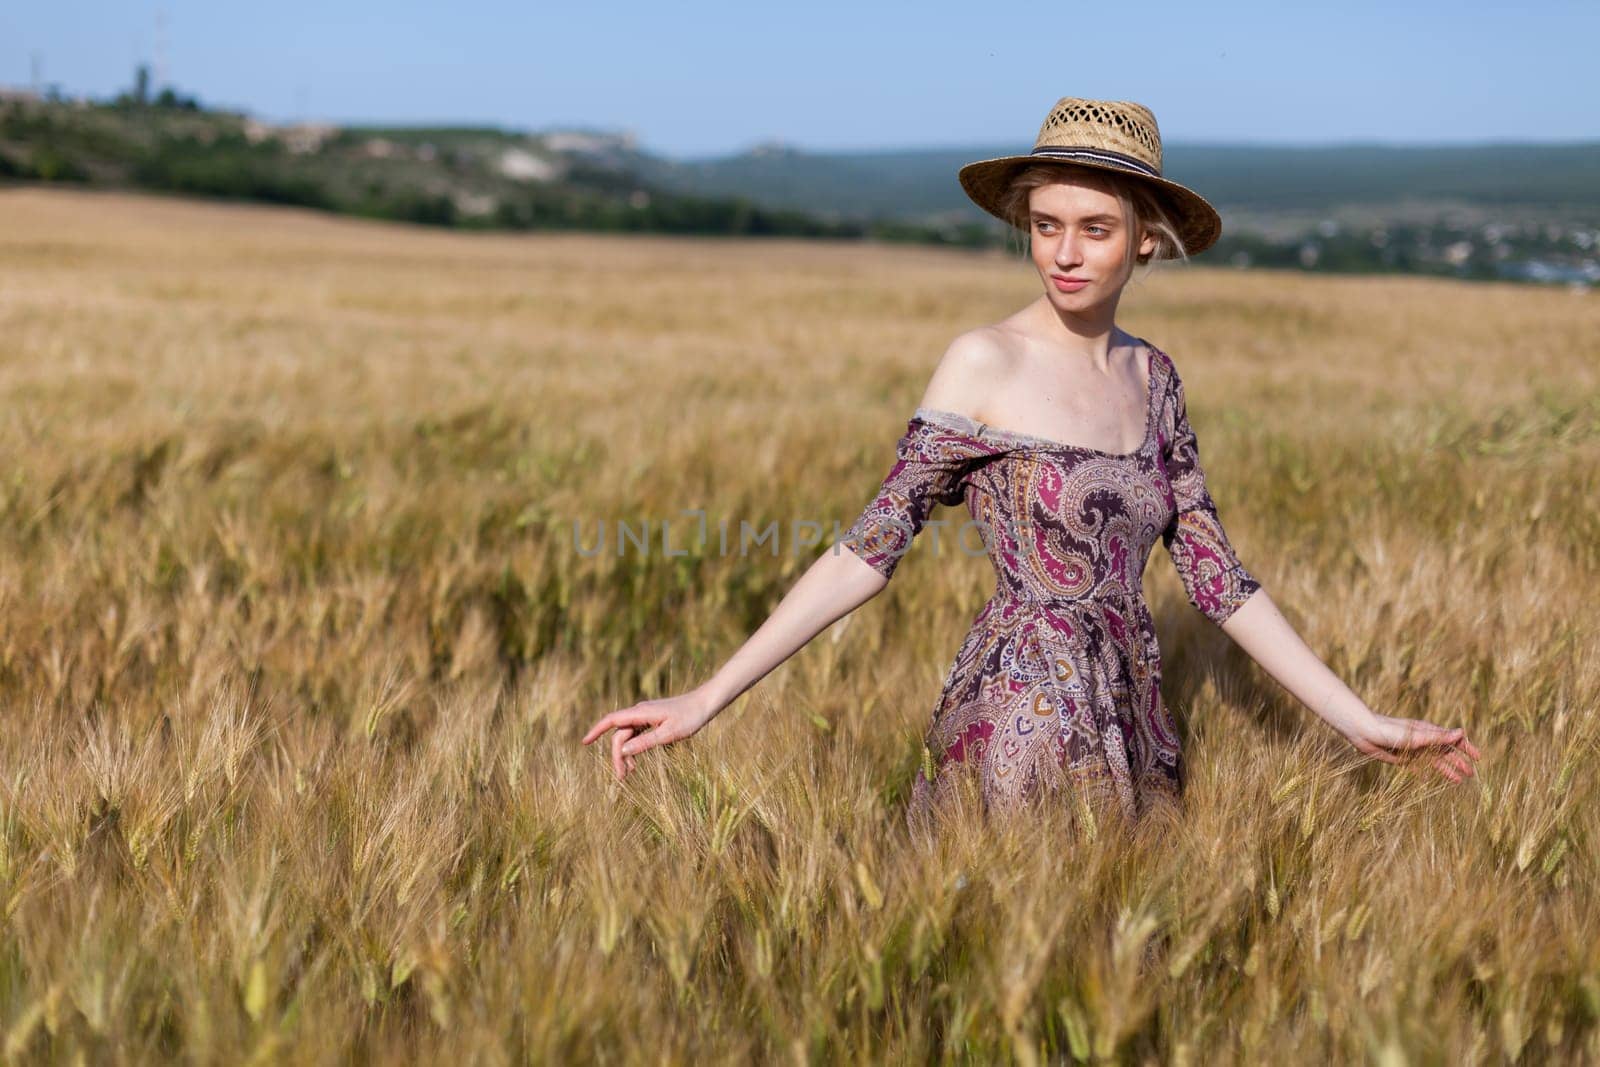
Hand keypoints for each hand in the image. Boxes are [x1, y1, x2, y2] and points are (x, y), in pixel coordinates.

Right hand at [580, 688, 717, 781]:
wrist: (705, 704)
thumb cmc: (689, 718)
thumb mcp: (668, 734)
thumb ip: (645, 742)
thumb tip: (623, 750)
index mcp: (641, 712)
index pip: (612, 720)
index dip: (596, 731)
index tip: (584, 742)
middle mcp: (640, 712)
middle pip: (620, 734)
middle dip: (617, 755)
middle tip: (621, 778)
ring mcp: (646, 716)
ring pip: (628, 736)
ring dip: (626, 754)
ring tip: (629, 774)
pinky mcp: (653, 720)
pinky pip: (637, 735)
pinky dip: (634, 748)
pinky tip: (636, 762)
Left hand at [1341, 713, 1481, 781]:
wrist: (1364, 733)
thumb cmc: (1390, 731)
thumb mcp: (1417, 736)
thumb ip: (1439, 737)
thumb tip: (1462, 732)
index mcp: (1430, 732)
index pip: (1453, 740)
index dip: (1466, 748)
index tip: (1478, 759)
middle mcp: (1424, 741)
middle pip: (1446, 753)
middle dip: (1460, 762)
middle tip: (1471, 774)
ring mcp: (1414, 750)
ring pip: (1435, 762)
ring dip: (1447, 770)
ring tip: (1459, 781)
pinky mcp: (1403, 758)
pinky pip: (1419, 768)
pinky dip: (1427, 773)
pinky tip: (1432, 781)